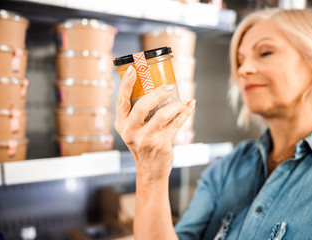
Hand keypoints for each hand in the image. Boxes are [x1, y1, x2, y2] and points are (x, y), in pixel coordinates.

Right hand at [115, 65, 195, 180]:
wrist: (150, 170)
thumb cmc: (143, 144)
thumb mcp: (133, 130)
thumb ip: (138, 113)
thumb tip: (157, 88)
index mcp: (122, 124)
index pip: (121, 101)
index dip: (126, 84)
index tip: (134, 69)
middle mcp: (130, 131)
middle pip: (142, 106)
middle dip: (157, 93)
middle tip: (169, 86)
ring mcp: (145, 139)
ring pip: (162, 115)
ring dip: (176, 105)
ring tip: (183, 101)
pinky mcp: (160, 144)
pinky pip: (176, 124)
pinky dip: (185, 113)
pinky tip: (190, 106)